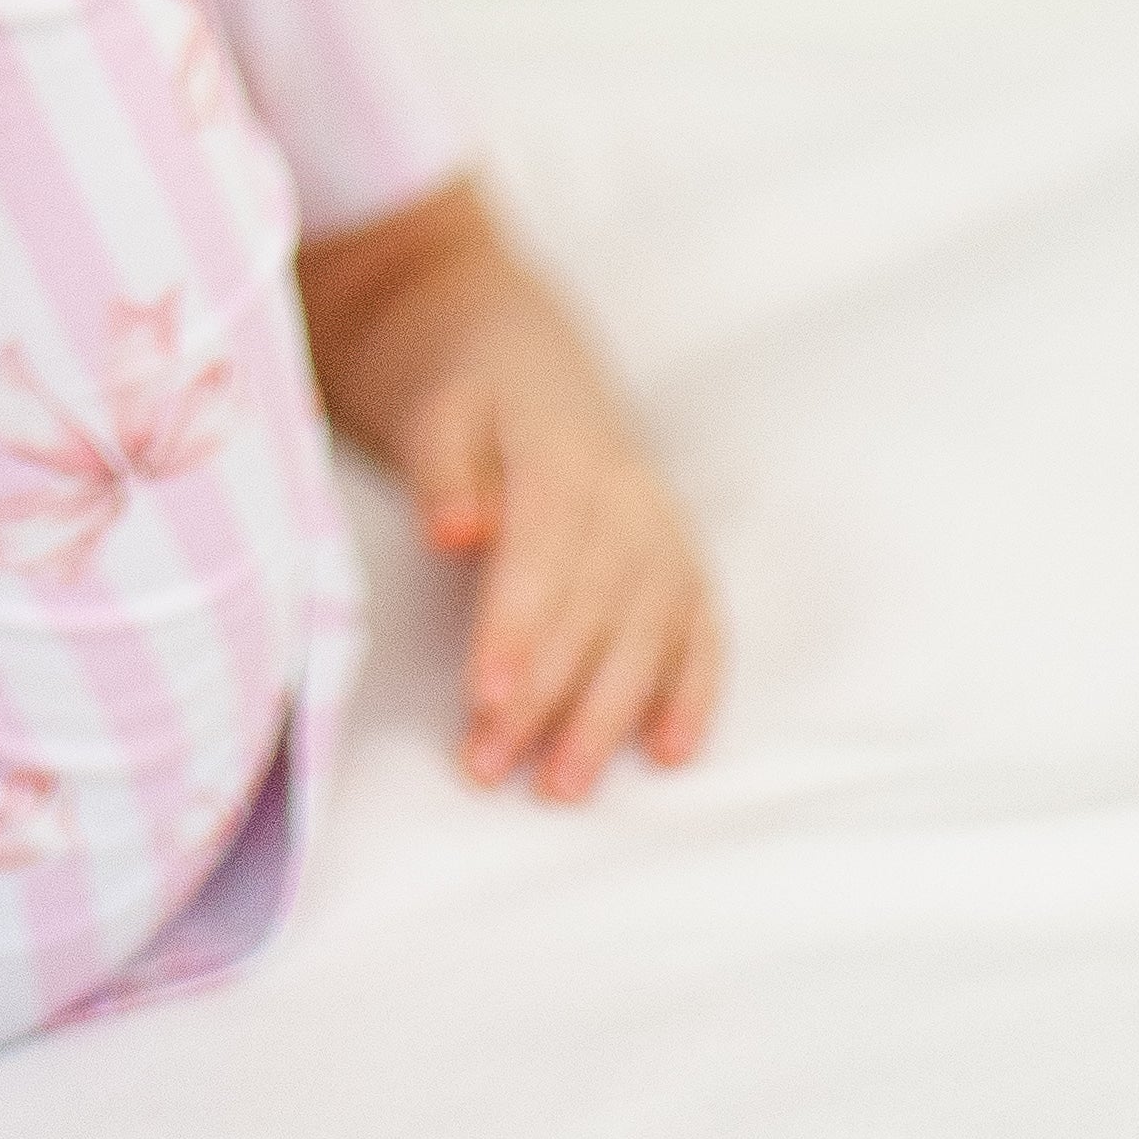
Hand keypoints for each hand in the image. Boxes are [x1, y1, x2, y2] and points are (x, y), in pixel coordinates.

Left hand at [298, 179, 722, 800]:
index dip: (517, 628)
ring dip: (608, 713)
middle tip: (494, 766)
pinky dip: (693, 690)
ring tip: (562, 786)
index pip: (543, 552)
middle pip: (593, 608)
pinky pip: (701, 628)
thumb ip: (444, 470)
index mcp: (560, 455)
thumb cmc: (466, 396)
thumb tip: (454, 530)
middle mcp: (625, 496)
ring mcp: (662, 529)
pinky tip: (669, 750)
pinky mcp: (680, 557)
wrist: (520, 353)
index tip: (484, 697)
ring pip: (645, 632)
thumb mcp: (436, 410)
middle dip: (547, 695)